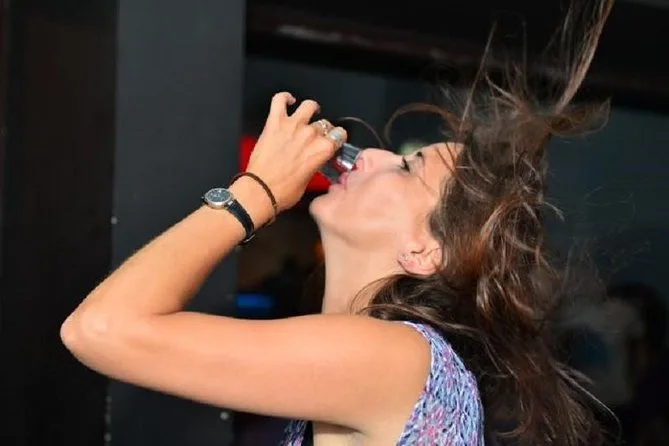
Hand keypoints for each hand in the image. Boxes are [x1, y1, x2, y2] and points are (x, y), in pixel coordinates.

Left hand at [244, 92, 346, 211]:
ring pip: (308, 106)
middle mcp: (310, 134)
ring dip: (310, 108)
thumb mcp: (309, 180)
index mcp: (323, 149)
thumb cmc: (283, 191)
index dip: (336, 138)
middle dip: (321, 130)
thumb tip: (314, 159)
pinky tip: (288, 100)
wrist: (261, 191)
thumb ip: (315, 164)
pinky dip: (284, 97)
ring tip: (309, 111)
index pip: (338, 135)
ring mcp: (292, 126)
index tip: (332, 141)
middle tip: (314, 137)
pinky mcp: (275, 123)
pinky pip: (279, 100)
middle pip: (323, 124)